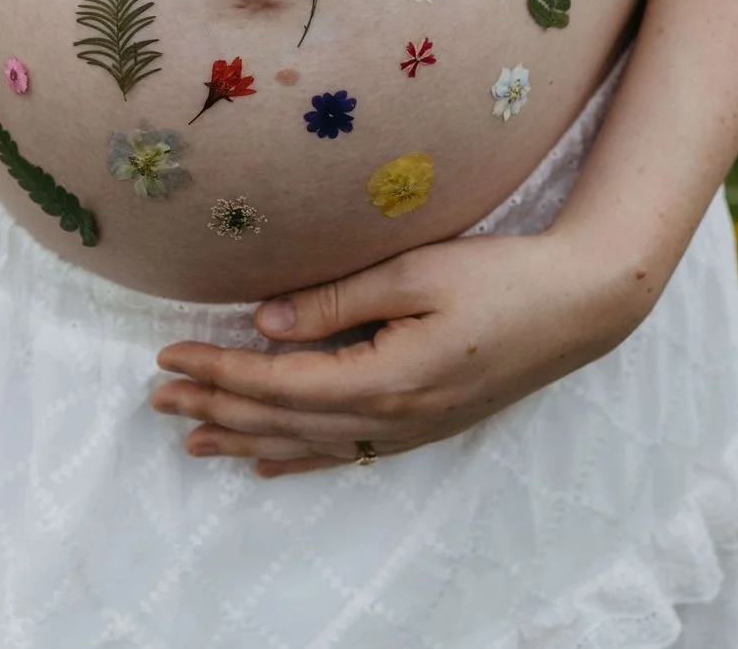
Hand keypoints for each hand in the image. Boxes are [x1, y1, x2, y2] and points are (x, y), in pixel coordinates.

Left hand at [148, 228, 662, 477]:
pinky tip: (265, 464)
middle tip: (157, 400)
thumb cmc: (502, 277)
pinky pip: (344, 453)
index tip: (169, 354)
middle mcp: (393, 418)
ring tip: (192, 439)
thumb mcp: (417, 273)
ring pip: (308, 444)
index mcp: (387, 378)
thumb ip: (337, 301)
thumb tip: (264, 321)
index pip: (279, 382)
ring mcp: (410, 429)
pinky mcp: (424, 426)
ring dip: (245, 439)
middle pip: (283, 420)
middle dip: (216, 408)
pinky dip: (297, 459)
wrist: (581, 306)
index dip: (219, 371)